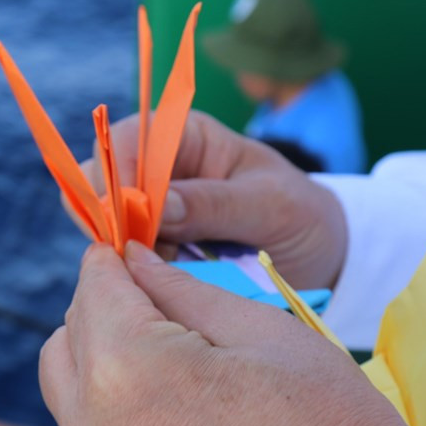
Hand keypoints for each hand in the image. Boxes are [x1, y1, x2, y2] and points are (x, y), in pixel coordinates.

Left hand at [39, 243, 406, 425]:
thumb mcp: (260, 332)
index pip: (94, 288)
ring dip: (100, 360)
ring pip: (68, 392)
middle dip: (103, 308)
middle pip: (67, 339)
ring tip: (165, 358)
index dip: (113, 260)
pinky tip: (171, 412)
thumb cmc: (329, 423)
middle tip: (155, 303)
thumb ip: (180, 289)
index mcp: (132, 372)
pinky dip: (113, 412)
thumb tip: (133, 261)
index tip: (131, 250)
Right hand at [78, 111, 348, 288]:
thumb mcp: (271, 205)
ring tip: (165, 274)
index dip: (117, 173)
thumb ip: (215, 203)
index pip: (131, 140)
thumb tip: (157, 206)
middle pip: (104, 182)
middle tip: (142, 255)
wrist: (321, 259)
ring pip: (107, 226)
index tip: (126, 216)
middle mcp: (161, 171)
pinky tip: (162, 288)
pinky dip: (134, 276)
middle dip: (114, 219)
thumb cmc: (303, 217)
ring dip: (124, 253)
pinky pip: (125, 261)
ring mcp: (154, 214)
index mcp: (187, 137)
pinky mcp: (156, 253)